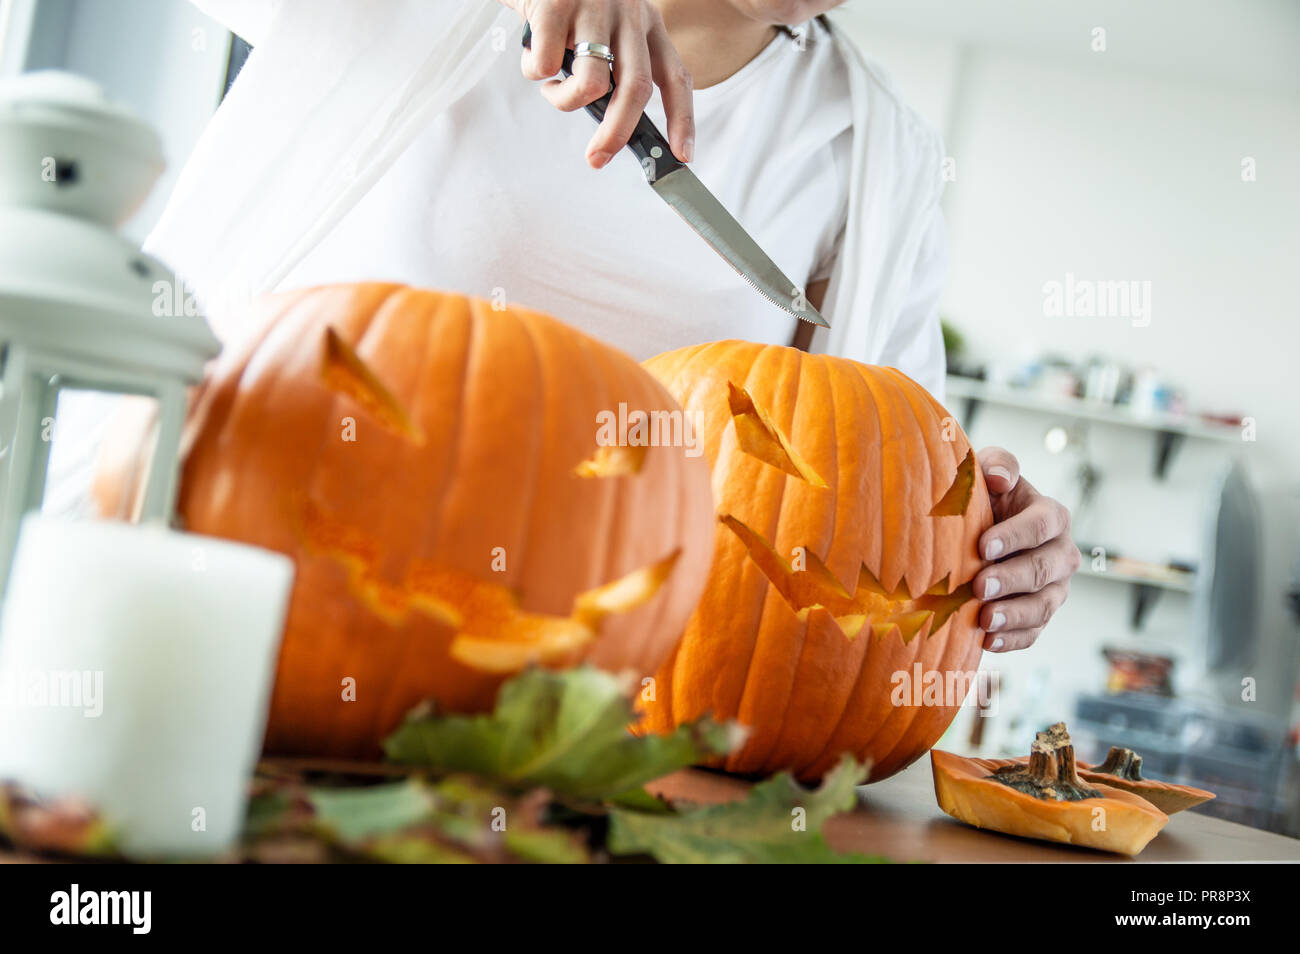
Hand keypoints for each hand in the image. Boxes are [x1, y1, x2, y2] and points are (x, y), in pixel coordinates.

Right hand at [504, 0, 694, 168]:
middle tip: (598, 158)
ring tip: (552, 89)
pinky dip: (535, 73)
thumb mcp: (607, 27)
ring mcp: (593, 9)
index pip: (676, 76)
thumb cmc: (569, 3)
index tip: (682, 154)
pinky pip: (546, 66)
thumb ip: (616, 66)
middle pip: (636, 89)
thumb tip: (616, 124)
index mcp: (647, 22)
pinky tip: (534, 57)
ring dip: (564, 101)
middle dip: (617, 134)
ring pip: (591, 84)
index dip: (682, 119)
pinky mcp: (556, 7)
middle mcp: (628, 14)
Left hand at [973, 447, 1080, 652]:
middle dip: (1011, 579)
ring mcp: (1054, 589)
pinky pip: (1033, 633)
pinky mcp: (1039, 616)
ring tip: (984, 620)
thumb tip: (999, 477)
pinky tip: (988, 642)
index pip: (1042, 525)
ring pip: (1043, 605)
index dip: (1016, 536)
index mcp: (1052, 517)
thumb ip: (996, 464)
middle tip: (979, 586)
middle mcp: (1061, 554)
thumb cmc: (982, 500)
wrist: (973, 536)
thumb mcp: (986, 473)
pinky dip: (1012, 640)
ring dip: (1014, 615)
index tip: (982, 545)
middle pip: (1044, 569)